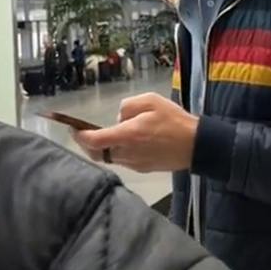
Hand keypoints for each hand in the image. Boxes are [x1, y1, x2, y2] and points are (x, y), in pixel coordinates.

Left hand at [72, 92, 196, 172]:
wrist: (197, 145)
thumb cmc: (175, 121)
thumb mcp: (152, 101)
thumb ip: (129, 106)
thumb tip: (119, 117)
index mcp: (127, 135)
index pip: (92, 140)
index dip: (79, 135)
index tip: (73, 128)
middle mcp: (126, 152)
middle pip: (95, 153)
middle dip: (85, 144)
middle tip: (81, 133)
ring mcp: (133, 163)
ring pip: (108, 158)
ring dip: (101, 148)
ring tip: (103, 136)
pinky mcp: (142, 168)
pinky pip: (122, 160)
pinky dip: (116, 152)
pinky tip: (124, 143)